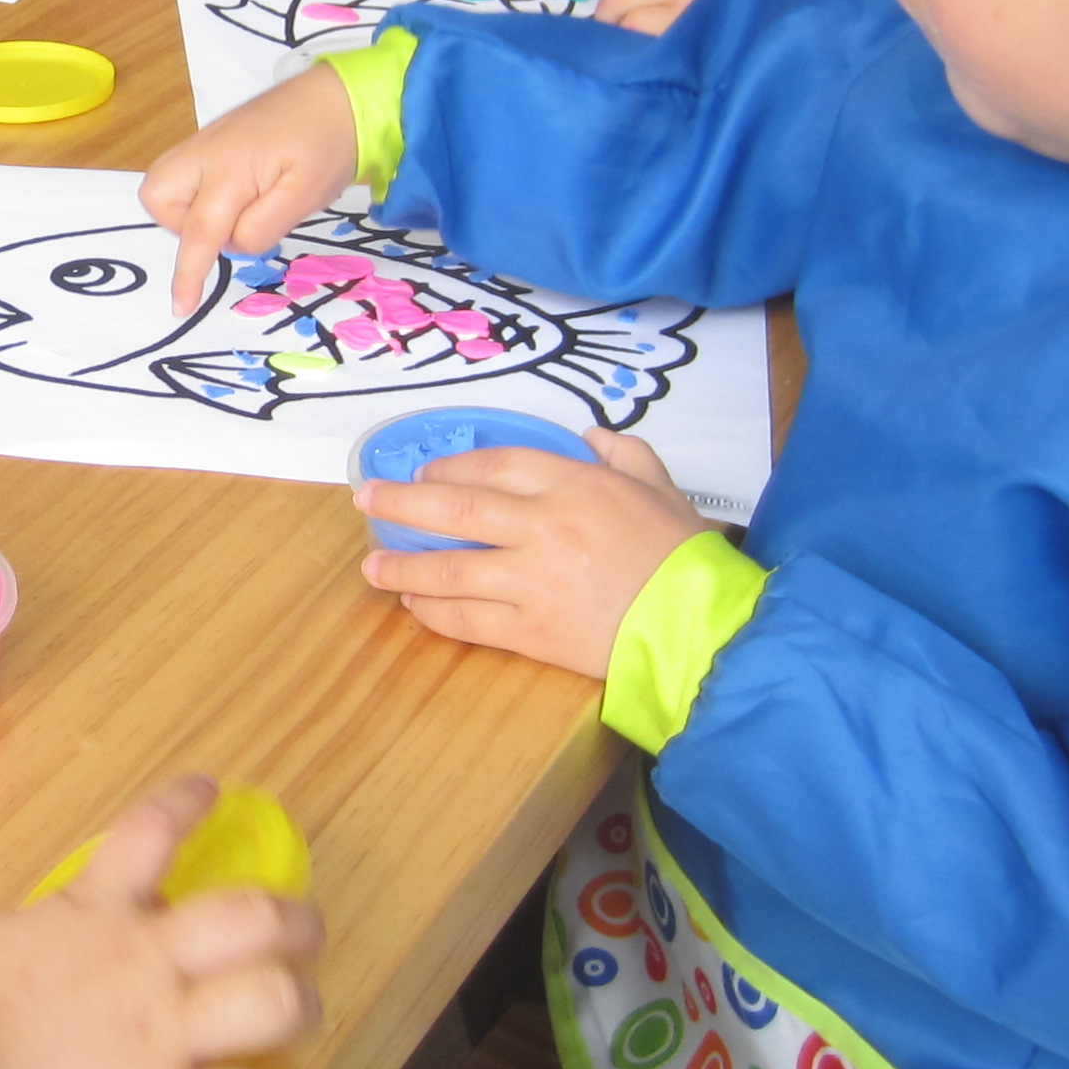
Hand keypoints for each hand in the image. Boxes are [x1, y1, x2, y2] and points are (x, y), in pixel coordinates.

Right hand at [0, 777, 325, 1068]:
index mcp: (92, 911)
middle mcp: (144, 961)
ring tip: (296, 1010)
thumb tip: (92, 940)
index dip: (188, 804)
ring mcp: (163, 1036)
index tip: (210, 791)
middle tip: (299, 934)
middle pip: (256, 918)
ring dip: (298, 1004)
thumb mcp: (9, 940)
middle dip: (295, 922)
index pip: (153, 829)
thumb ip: (65, 932)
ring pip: (276, 1002)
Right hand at [141, 68, 359, 313]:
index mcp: (231, 167)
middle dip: (181, 225)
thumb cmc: (327, 146)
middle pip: (158, 198)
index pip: (199, 230)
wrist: (339, 94)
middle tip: (228, 225)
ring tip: (236, 207)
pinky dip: (198, 193)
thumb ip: (263, 227)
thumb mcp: (306, 197)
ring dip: (187, 209)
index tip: (181, 307)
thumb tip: (233, 243)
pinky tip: (240, 191)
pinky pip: (182, 173)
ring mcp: (204, 141)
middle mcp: (204, 151)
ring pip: (163, 185)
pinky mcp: (211, 139)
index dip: (188, 273)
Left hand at [353, 431, 707, 669]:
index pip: (496, 466)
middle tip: (367, 500)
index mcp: (574, 486)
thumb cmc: (685, 556)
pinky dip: (436, 613)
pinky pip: (469, 620)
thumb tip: (590, 436)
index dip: (453, 469)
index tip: (426, 474)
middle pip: (455, 510)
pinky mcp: (533, 631)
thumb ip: (624, 454)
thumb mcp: (662, 487)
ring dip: (404, 567)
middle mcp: (544, 527)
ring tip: (372, 567)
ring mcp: (533, 582)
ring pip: (450, 570)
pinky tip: (415, 607)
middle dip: (402, 504)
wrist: (702, 628)